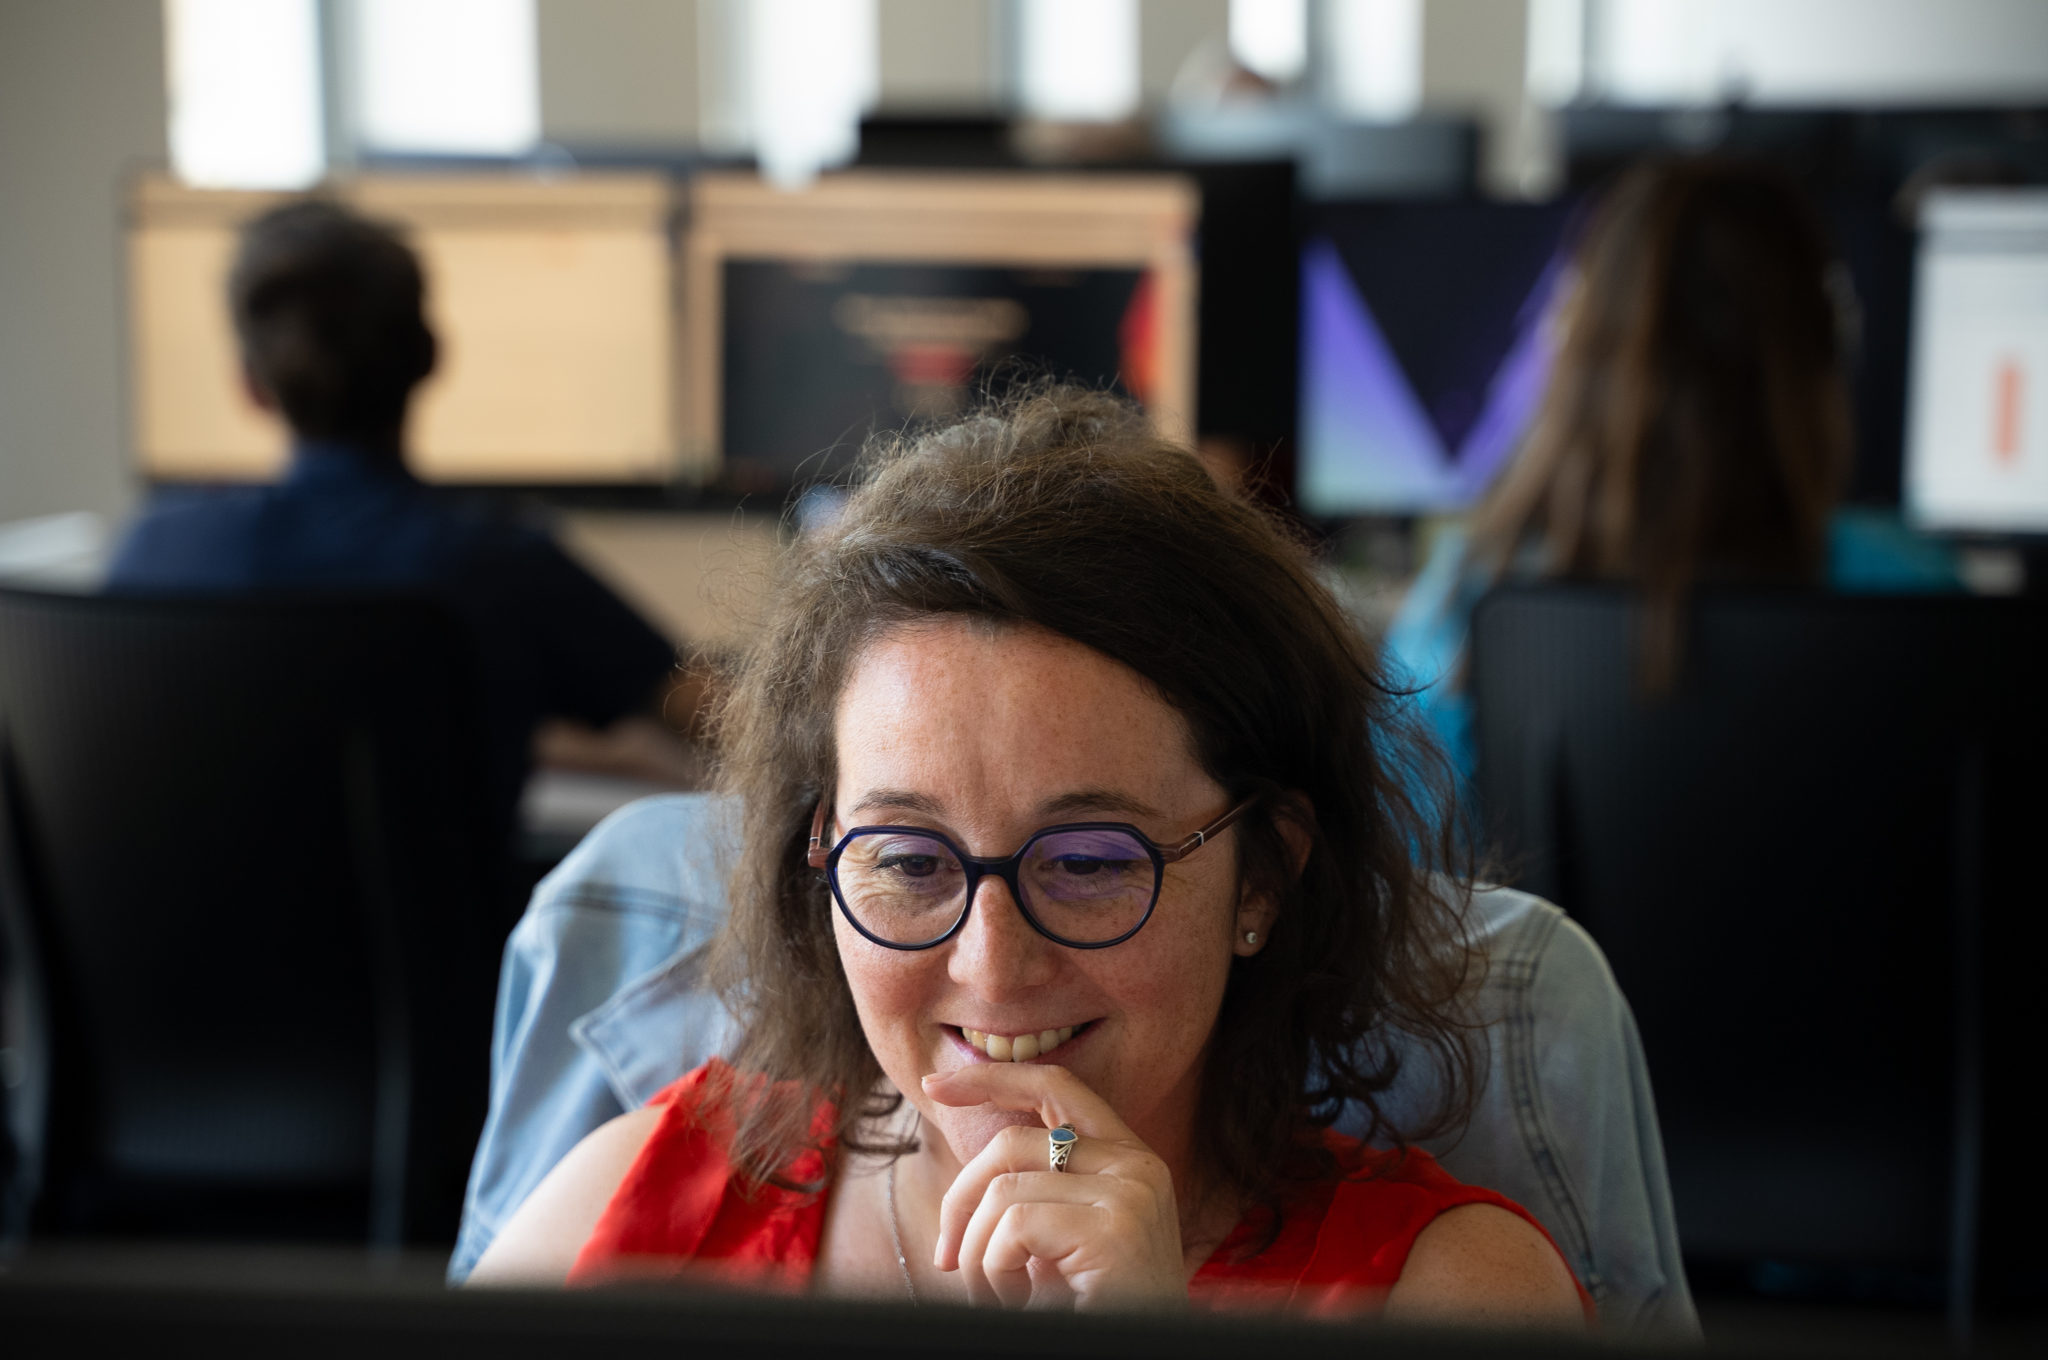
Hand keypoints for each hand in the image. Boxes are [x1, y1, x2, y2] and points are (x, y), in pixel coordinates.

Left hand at [922, 1063, 1187, 1311]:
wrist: (1143, 1359)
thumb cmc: (1094, 1312)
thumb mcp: (1062, 1245)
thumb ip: (1034, 1196)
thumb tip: (966, 1181)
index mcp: (1130, 1161)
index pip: (1056, 1087)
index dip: (993, 1078)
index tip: (936, 1085)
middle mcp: (1138, 1165)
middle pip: (1012, 1142)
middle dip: (961, 1200)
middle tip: (947, 1259)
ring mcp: (1131, 1192)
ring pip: (1003, 1191)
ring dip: (979, 1255)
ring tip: (998, 1297)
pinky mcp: (1116, 1227)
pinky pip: (1014, 1225)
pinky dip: (995, 1270)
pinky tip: (1019, 1303)